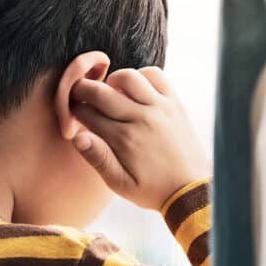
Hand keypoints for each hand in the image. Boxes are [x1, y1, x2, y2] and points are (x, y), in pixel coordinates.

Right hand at [68, 67, 210, 210]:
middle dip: (82, 90)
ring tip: (109, 92)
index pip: (87, 113)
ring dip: (112, 80)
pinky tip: (136, 90)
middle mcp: (141, 119)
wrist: (191, 189)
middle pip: (100, 91)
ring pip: (127, 77)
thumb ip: (98, 159)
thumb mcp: (120, 184)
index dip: (74, 111)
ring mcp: (160, 108)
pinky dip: (142, 75)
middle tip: (80, 95)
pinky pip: (156, 75)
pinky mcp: (175, 103)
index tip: (75, 114)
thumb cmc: (152, 189)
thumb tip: (77, 137)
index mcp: (124, 140)